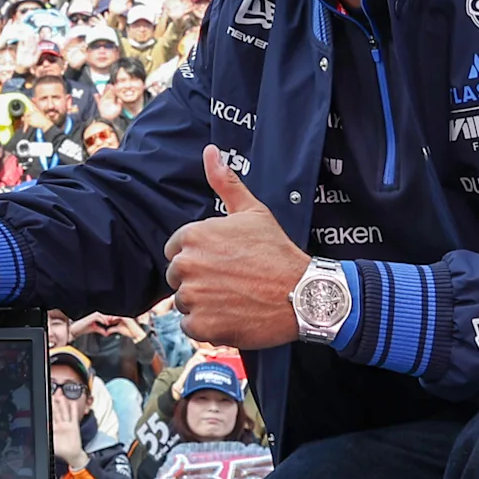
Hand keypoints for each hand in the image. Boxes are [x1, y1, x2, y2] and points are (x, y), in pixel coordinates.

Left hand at [49, 386, 88, 469]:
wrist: (73, 455)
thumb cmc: (61, 451)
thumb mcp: (50, 446)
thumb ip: (45, 441)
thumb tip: (35, 441)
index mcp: (52, 429)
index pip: (48, 416)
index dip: (46, 409)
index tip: (43, 401)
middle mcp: (59, 425)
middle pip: (55, 411)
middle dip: (53, 402)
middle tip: (51, 393)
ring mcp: (66, 424)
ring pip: (63, 412)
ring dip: (62, 403)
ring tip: (60, 394)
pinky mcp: (74, 426)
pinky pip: (73, 416)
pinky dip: (73, 409)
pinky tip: (73, 402)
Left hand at [163, 147, 308, 349]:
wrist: (303, 295)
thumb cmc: (278, 253)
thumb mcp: (253, 212)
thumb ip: (226, 182)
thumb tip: (210, 151)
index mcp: (193, 236)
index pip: (175, 250)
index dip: (199, 257)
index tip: (222, 263)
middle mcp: (187, 265)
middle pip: (178, 277)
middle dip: (199, 281)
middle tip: (231, 283)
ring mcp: (193, 297)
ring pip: (184, 303)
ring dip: (203, 304)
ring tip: (234, 299)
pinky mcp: (201, 325)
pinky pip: (190, 327)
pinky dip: (207, 326)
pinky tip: (231, 316)